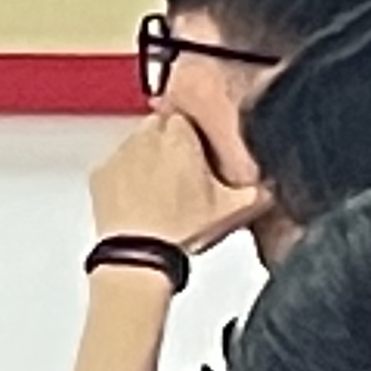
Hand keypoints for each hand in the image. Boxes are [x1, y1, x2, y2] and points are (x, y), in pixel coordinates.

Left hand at [89, 110, 265, 266]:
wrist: (140, 254)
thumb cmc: (182, 229)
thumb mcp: (234, 209)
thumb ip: (258, 190)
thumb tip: (270, 186)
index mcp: (180, 138)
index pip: (188, 117)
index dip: (196, 136)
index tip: (201, 153)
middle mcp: (146, 138)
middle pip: (160, 126)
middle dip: (171, 143)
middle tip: (184, 171)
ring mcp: (119, 154)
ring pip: (136, 143)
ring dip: (147, 157)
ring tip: (162, 189)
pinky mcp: (99, 173)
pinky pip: (115, 165)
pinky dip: (124, 175)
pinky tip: (139, 198)